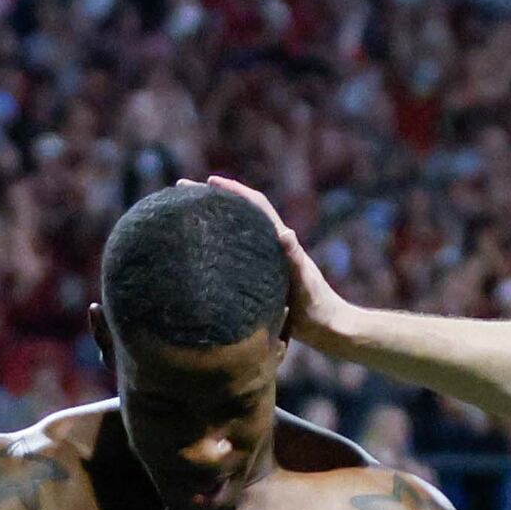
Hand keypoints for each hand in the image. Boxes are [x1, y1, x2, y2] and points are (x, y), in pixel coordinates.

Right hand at [196, 176, 352, 349]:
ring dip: (213, 219)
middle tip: (182, 190)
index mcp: (281, 241)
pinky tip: (200, 252)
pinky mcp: (264, 277)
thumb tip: (286, 233)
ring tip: (184, 214)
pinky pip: (236, 254)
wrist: (328, 328)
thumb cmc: (318, 307)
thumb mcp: (305, 282)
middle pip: (240, 213)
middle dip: (213, 198)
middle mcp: (272, 246)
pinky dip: (218, 245)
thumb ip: (296, 258)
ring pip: (236, 232)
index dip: (234, 191)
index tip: (210, 181)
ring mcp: (267, 261)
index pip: (256, 207)